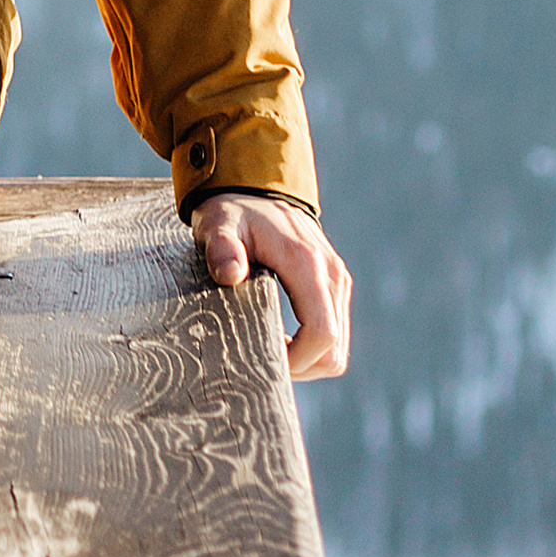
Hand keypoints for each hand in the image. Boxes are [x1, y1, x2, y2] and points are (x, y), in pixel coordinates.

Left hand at [190, 190, 352, 380]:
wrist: (256, 189)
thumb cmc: (233, 211)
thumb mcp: (217, 224)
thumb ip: (221, 248)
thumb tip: (230, 275)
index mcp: (306, 263)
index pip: (323, 333)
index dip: (298, 361)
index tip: (265, 362)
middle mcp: (331, 274)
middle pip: (334, 350)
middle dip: (302, 368)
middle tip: (263, 363)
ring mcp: (337, 280)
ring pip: (338, 347)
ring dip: (308, 360)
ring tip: (271, 352)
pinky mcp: (334, 285)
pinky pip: (334, 332)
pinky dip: (314, 348)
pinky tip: (284, 340)